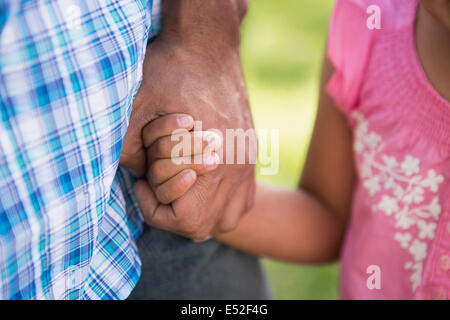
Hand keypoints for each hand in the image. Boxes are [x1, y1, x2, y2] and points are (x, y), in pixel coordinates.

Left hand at [120, 0, 255, 240]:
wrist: (208, 47)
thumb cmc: (171, 74)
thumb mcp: (136, 108)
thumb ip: (129, 153)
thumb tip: (136, 179)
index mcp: (211, 163)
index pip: (184, 221)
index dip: (154, 208)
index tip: (141, 184)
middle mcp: (235, 171)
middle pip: (205, 224)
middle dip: (174, 213)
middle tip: (156, 185)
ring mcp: (247, 166)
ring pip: (226, 217)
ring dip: (199, 212)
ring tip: (179, 188)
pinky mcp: (251, 157)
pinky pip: (242, 200)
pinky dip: (220, 201)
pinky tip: (203, 182)